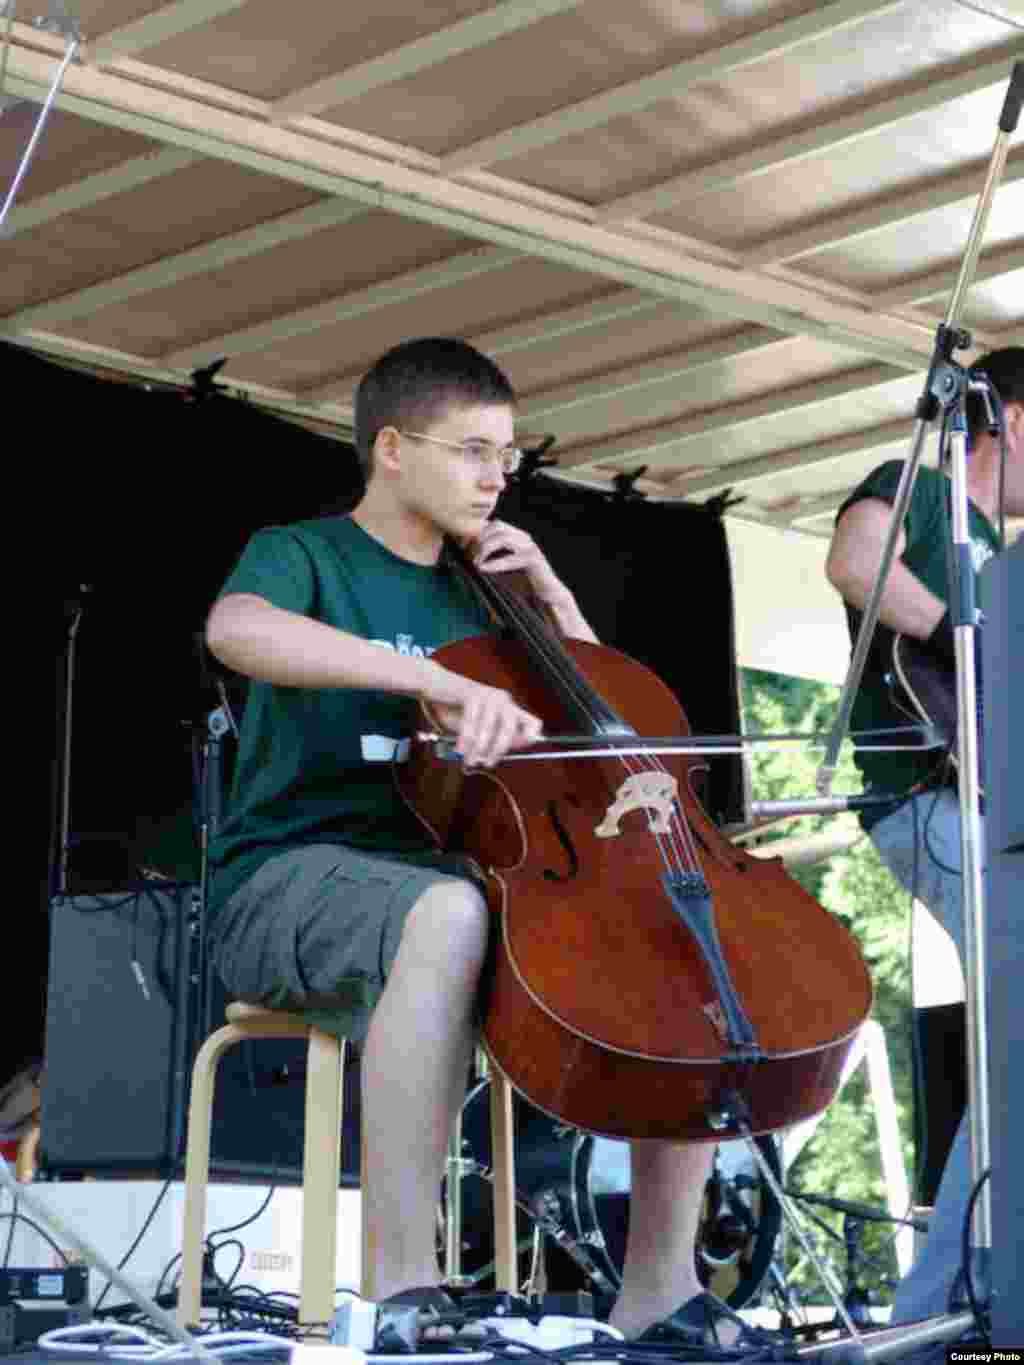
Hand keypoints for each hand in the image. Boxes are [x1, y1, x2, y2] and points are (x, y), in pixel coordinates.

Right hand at [425, 667, 542, 768]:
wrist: (435, 686)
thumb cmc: (457, 709)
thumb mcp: (478, 728)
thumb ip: (491, 740)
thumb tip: (496, 757)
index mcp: (510, 709)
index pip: (533, 724)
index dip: (529, 739)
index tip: (516, 752)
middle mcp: (504, 701)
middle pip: (511, 728)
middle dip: (498, 749)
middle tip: (488, 763)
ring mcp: (489, 695)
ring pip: (488, 728)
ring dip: (477, 748)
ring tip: (468, 760)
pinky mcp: (473, 693)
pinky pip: (471, 722)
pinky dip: (465, 739)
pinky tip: (460, 749)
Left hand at [468, 519, 568, 607]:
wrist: (546, 597)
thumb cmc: (521, 584)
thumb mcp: (499, 569)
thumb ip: (486, 561)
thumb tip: (464, 558)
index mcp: (514, 536)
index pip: (491, 524)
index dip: (474, 533)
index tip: (460, 547)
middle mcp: (522, 538)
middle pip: (496, 525)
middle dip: (478, 539)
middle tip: (468, 556)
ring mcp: (529, 547)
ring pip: (503, 537)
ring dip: (485, 549)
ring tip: (476, 563)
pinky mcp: (534, 560)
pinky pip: (511, 558)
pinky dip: (495, 563)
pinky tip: (484, 570)